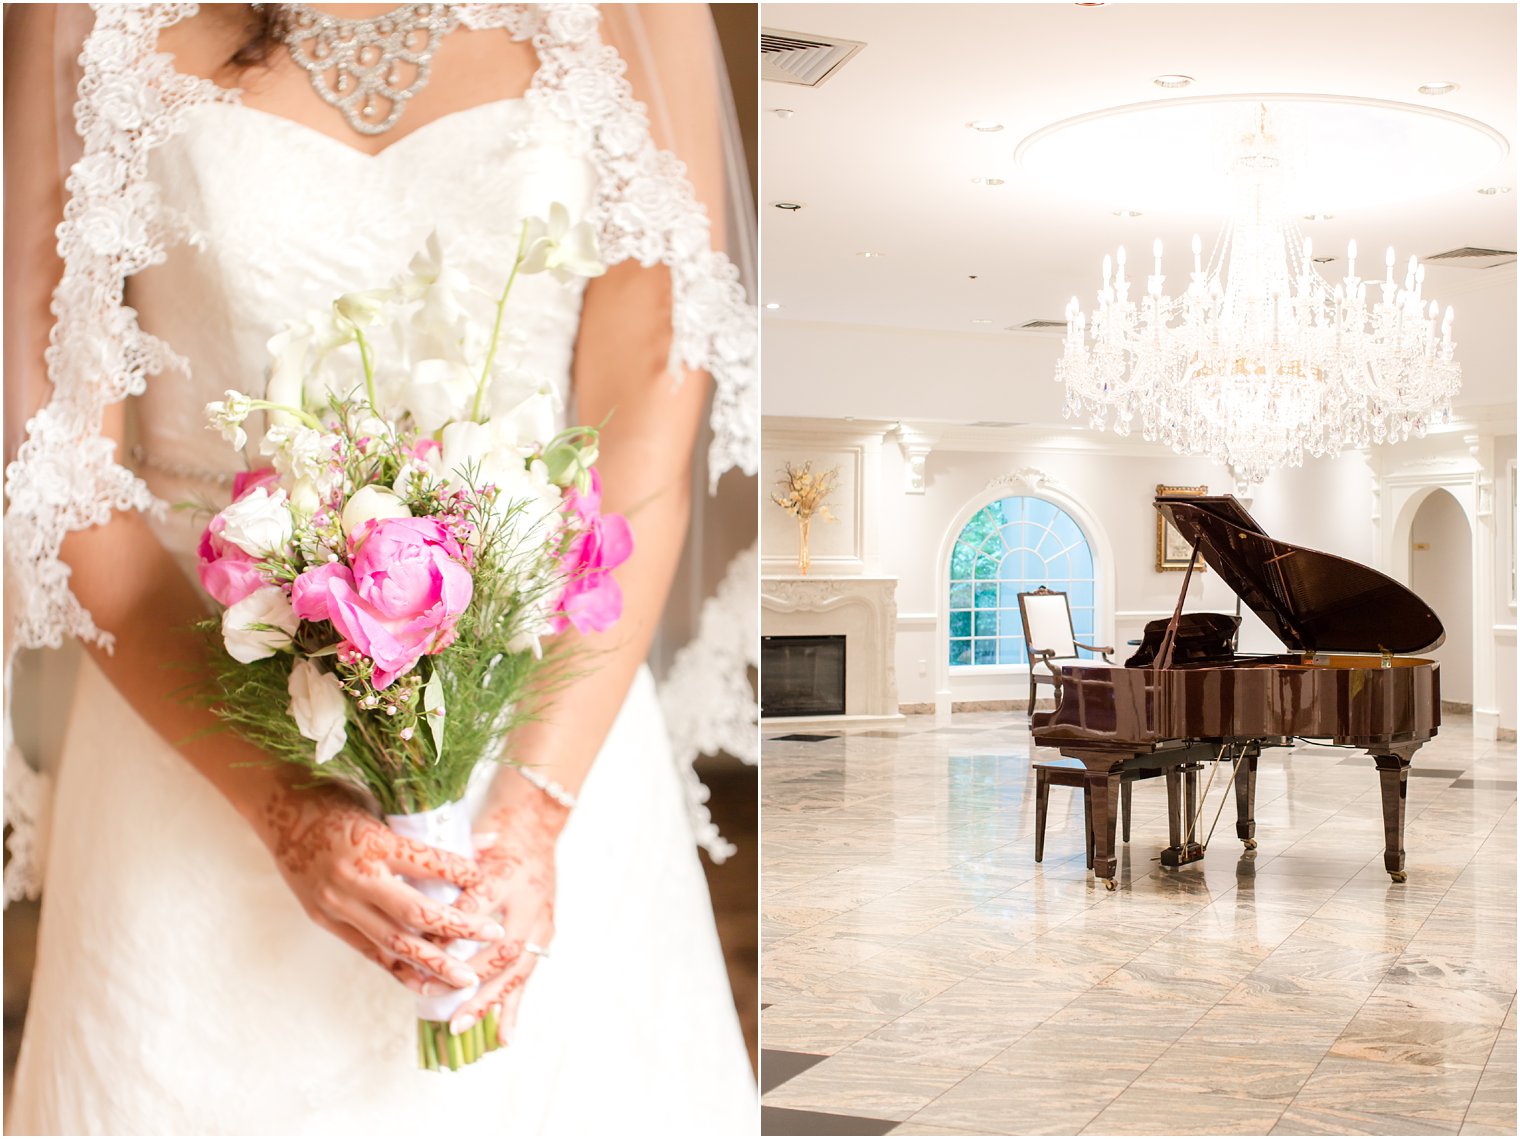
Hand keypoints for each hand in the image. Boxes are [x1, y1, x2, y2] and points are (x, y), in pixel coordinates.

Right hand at [259, 783, 506, 994]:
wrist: (278, 812)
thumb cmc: (339, 802)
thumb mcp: (385, 806)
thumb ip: (434, 833)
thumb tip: (492, 843)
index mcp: (374, 842)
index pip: (430, 863)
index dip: (464, 875)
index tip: (491, 884)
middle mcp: (355, 877)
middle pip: (416, 913)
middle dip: (459, 929)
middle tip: (495, 936)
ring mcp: (337, 903)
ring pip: (393, 943)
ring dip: (434, 963)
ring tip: (466, 978)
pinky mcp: (325, 920)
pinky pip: (369, 952)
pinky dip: (400, 971)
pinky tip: (427, 985)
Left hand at [445, 784, 569, 1042]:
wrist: (535, 827)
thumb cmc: (494, 834)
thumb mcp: (469, 841)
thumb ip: (444, 866)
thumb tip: (404, 890)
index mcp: (507, 872)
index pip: (478, 903)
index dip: (451, 927)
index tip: (421, 944)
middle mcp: (528, 901)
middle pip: (502, 946)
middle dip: (469, 975)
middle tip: (437, 993)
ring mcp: (540, 922)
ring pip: (515, 969)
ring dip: (486, 1000)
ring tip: (459, 1025)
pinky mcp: (544, 935)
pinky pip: (527, 976)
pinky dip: (513, 1008)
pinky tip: (503, 1037)